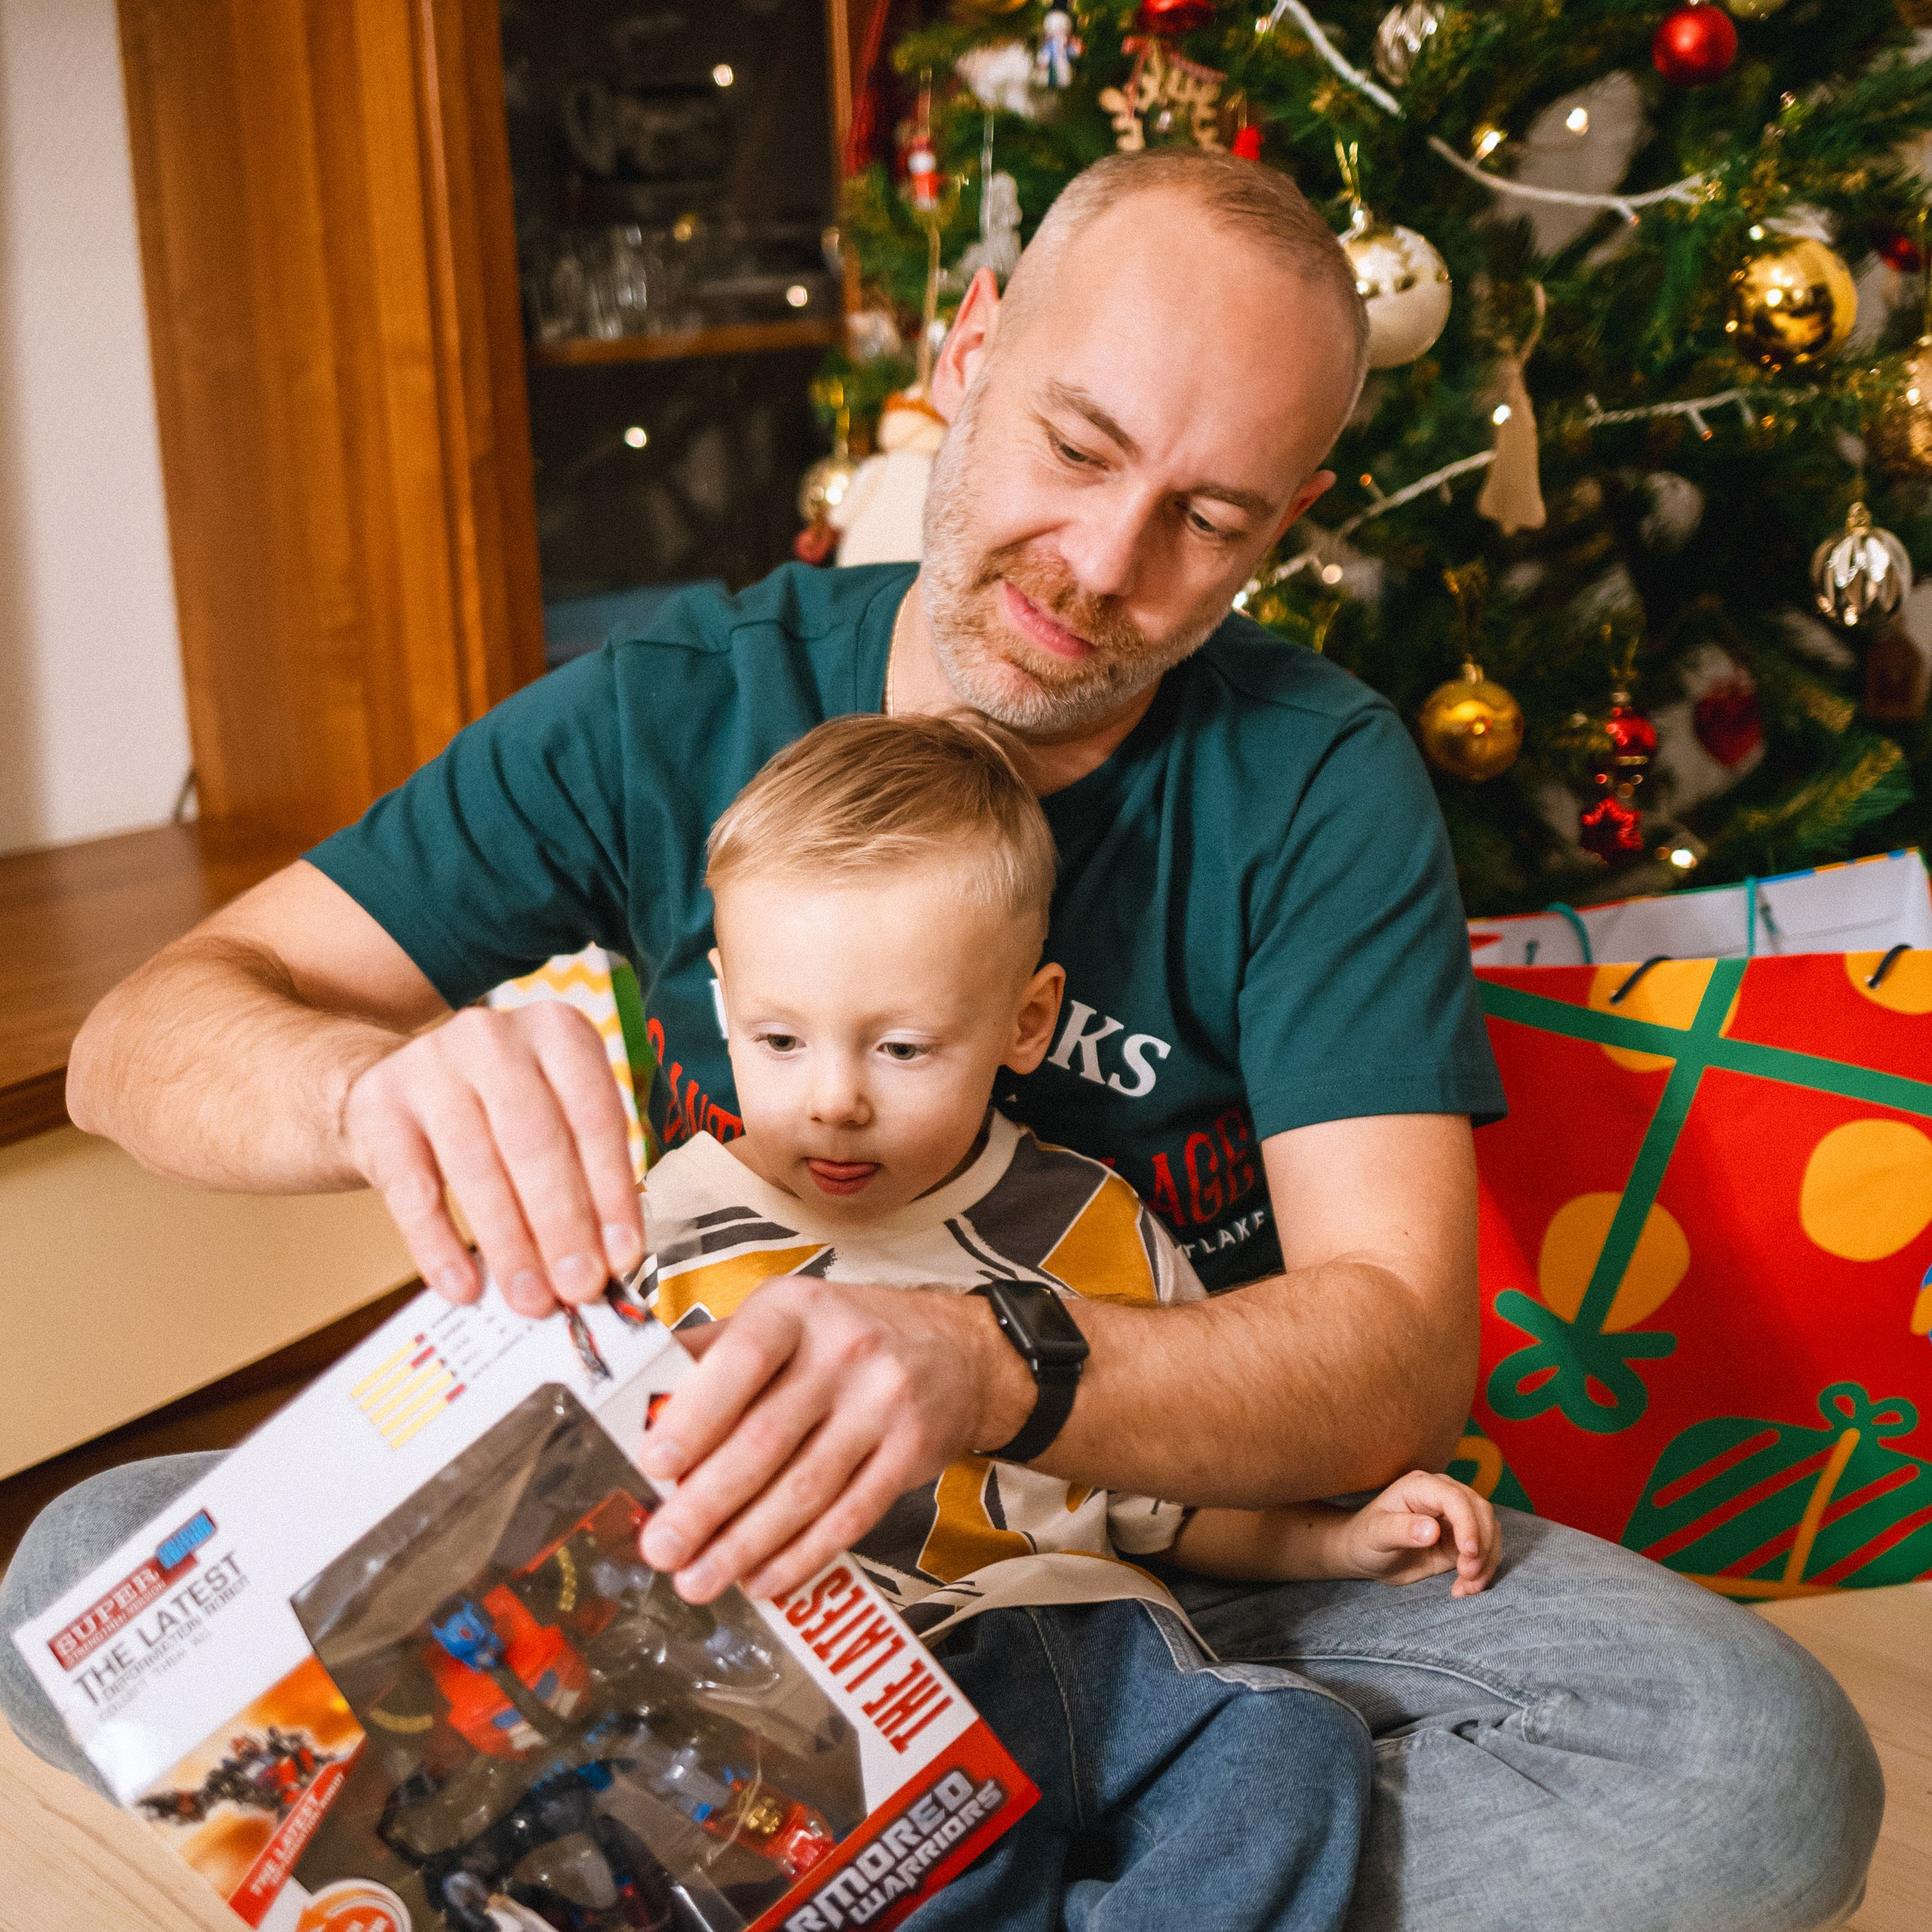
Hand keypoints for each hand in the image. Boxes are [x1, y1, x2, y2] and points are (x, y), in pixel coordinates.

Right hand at [341, 1002, 644, 1316]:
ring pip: (477, 1167)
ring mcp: (431, 1067)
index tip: (622, 1255)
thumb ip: (588, 1174)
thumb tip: (612, 1260)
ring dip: (509, 1244)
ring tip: (531, 1299)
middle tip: (578, 1286)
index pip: (595, 1117)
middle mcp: (495, 1037)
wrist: (396, 1089)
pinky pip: (412, 1188)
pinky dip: (440, 1245)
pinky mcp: (378, 1108)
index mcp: (558, 1032)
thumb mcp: (555, 1114)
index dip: (612, 1192)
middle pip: (537, 1141)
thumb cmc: (501, 1112)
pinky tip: (463, 1286)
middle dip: (563, 1224)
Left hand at [636, 1276, 1034, 1603]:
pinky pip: (848, 1515)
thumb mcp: (783, 1316)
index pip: (738, 1361)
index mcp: (795, 1309)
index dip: (694, 1417)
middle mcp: (843, 1350)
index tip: (654, 1465)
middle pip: (765, 1439)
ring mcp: (883, 1402)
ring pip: (804, 1489)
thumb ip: (712, 1354)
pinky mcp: (910, 1451)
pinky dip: (802, 1555)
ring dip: (744, 1544)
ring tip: (700, 1579)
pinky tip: (764, 1580)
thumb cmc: (847, 1334)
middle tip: (663, 1548)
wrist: (960, 1349)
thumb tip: (638, 1404)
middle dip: (705, 1504)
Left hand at [1335, 1470, 1499, 1596]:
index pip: (1455, 1498)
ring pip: (1490, 1531)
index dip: (1468, 1524)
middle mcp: (1442, 1496)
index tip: (1469, 1553)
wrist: (1368, 1554)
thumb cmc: (1366, 1538)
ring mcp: (1455, 1516)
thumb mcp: (1376, 1535)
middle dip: (1481, 1545)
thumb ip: (1401, 1530)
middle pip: (1481, 1511)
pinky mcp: (1461, 1539)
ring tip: (1468, 1587)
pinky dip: (1483, 1570)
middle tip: (1467, 1576)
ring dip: (1486, 1561)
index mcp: (1420, 1487)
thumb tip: (1432, 1531)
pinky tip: (1465, 1588)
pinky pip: (1485, 1550)